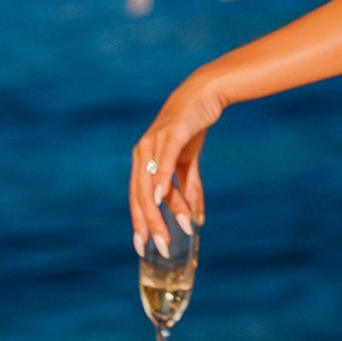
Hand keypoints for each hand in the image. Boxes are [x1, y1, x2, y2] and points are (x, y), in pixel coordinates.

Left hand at [130, 74, 221, 255]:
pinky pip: (166, 161)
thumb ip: (186, 186)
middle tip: (161, 247)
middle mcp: (144, 153)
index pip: (137, 199)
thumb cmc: (192, 126)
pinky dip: (164, 180)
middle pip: (142, 196)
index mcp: (143, 159)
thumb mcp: (188, 160)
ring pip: (155, 184)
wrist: (204, 92)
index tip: (142, 248)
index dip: (139, 223)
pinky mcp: (173, 133)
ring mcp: (156, 143)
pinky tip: (163, 198)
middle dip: (152, 224)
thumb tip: (193, 218)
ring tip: (182, 229)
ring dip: (169, 210)